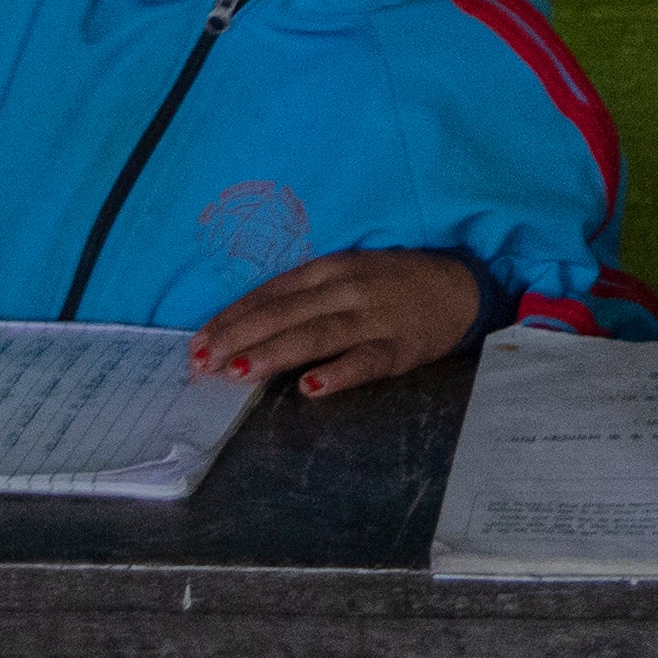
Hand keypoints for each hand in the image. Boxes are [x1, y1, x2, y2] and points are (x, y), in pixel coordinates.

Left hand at [193, 246, 483, 399]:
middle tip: (204, 362)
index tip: (197, 342)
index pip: (271, 293)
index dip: (233, 317)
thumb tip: (247, 326)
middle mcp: (347, 288)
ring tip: (240, 372)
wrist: (460, 287)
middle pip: (287, 313)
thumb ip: (303, 297)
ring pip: (318, 335)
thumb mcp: (346, 275)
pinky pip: (367, 360)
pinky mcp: (401, 346)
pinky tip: (312, 388)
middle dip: (241, 336)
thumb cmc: (393, 283)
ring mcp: (375, 317)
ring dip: (276, 353)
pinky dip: (339, 373)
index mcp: (330, 269)